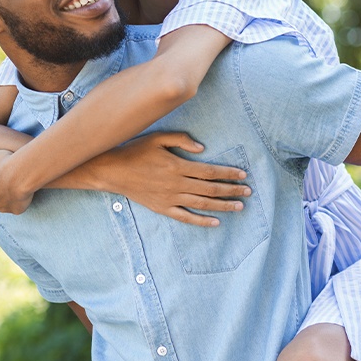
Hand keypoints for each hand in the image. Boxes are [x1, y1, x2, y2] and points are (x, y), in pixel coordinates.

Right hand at [88, 132, 249, 226]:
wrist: (112, 170)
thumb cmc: (135, 150)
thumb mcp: (157, 138)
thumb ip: (181, 140)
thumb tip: (202, 148)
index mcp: (177, 166)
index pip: (210, 172)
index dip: (228, 173)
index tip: (243, 175)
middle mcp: (176, 184)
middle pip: (210, 189)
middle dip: (231, 190)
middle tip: (248, 192)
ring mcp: (169, 198)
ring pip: (202, 204)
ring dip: (222, 206)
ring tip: (239, 207)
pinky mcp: (162, 208)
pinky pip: (185, 217)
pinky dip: (201, 221)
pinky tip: (215, 222)